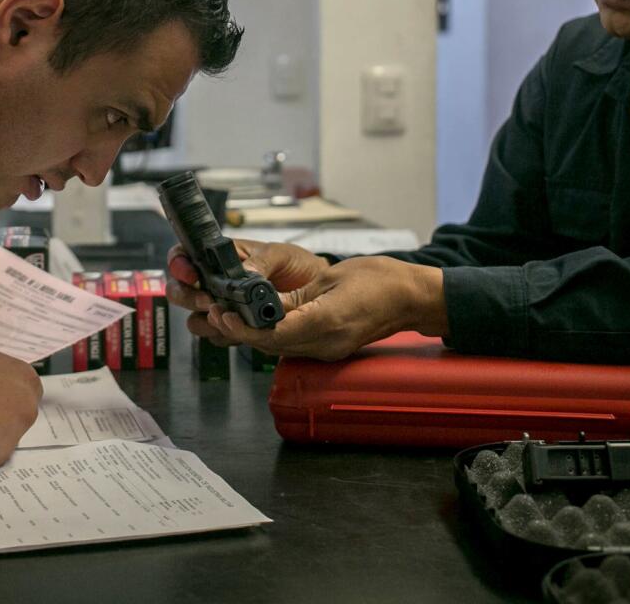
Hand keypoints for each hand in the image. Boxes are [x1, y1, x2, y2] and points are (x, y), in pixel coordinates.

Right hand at [166, 239, 328, 345]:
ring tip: (224, 316)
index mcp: (220, 257)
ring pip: (194, 318)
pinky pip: (216, 336)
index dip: (178, 264)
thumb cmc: (296, 266)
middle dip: (189, 297)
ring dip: (204, 320)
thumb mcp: (279, 254)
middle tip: (209, 301)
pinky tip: (236, 330)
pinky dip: (222, 335)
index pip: (184, 256)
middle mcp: (214, 282)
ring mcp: (221, 307)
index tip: (190, 273)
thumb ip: (259, 261)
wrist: (317, 291)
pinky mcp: (233, 327)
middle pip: (180, 291)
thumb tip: (244, 274)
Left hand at [200, 255, 447, 360]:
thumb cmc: (379, 280)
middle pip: (272, 345)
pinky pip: (294, 345)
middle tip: (219, 310)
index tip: (226, 314)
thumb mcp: (330, 278)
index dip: (245, 328)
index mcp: (327, 322)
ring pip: (280, 348)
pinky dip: (274, 334)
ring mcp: (329, 350)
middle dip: (243, 330)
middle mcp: (326, 344)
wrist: (410, 297)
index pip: (275, 334)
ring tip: (232, 312)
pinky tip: (260, 318)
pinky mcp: (330, 348)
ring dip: (256, 334)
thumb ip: (294, 295)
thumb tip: (260, 300)